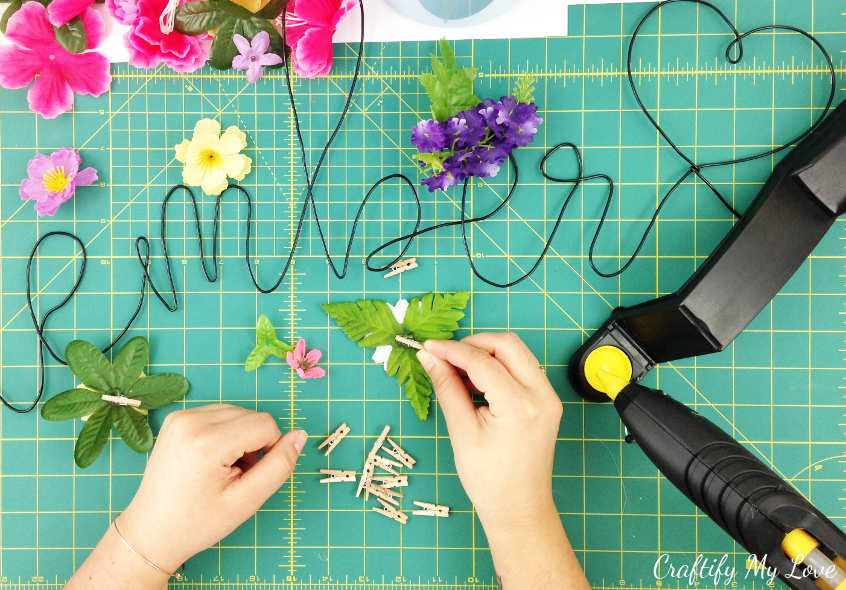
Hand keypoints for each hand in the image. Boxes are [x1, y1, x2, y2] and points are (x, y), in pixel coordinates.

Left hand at [118, 404, 306, 571]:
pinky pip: (219, 414)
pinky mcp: (176, 418)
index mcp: (207, 441)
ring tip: (223, 470)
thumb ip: (279, 466)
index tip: (252, 477)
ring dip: (240, 438)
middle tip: (235, 477)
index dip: (270, 449)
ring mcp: (180, 417)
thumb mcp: (246, 501)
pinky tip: (211, 460)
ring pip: (237, 413)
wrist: (151, 531)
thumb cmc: (197, 522)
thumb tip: (299, 436)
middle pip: (251, 416)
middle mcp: (191, 420)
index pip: (265, 424)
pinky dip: (224, 433)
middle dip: (253, 444)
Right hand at [417, 333, 588, 588]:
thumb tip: (429, 357)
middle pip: (507, 344)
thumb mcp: (462, 432)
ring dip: (486, 354)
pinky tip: (476, 382)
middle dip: (473, 344)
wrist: (519, 508)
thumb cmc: (490, 480)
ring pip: (517, 353)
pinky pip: (522, 368)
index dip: (452, 350)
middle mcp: (541, 396)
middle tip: (445, 355)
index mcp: (519, 406)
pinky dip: (498, 366)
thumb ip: (447, 388)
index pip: (482, 361)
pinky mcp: (547, 401)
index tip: (428, 347)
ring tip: (458, 372)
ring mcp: (548, 397)